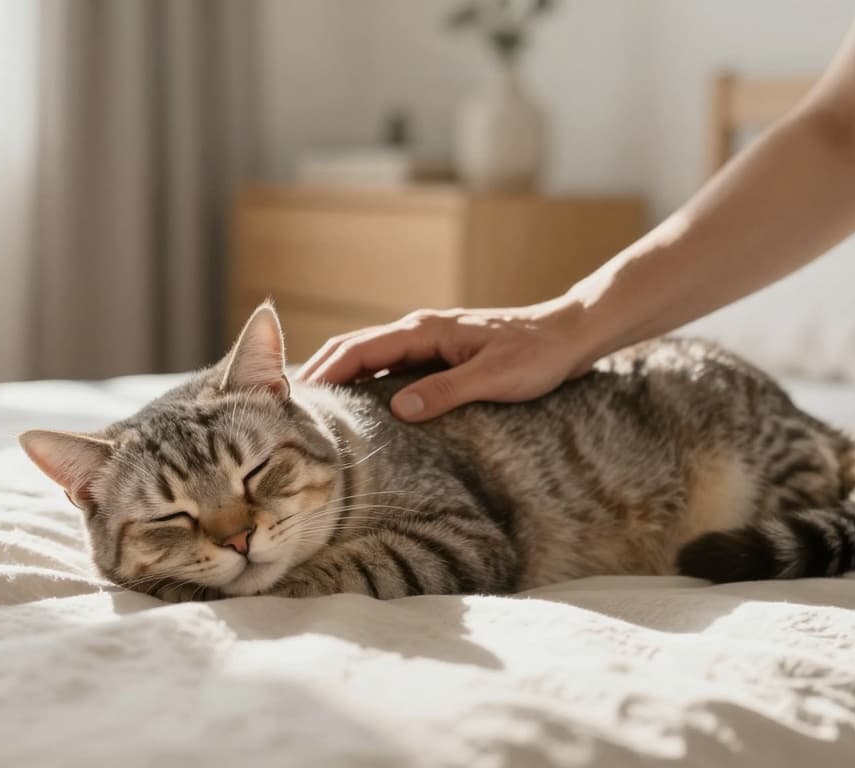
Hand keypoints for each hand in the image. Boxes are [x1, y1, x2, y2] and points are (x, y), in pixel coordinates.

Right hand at [299, 298, 596, 421]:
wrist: (569, 335)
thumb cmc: (537, 355)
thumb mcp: (494, 379)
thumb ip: (446, 392)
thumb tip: (398, 409)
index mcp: (424, 330)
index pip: (359, 349)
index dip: (325, 371)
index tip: (295, 397)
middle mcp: (420, 330)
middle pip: (354, 348)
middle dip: (320, 372)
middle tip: (285, 404)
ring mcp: (428, 341)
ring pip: (370, 356)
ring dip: (340, 376)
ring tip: (312, 408)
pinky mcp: (439, 354)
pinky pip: (390, 366)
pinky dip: (365, 380)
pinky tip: (359, 404)